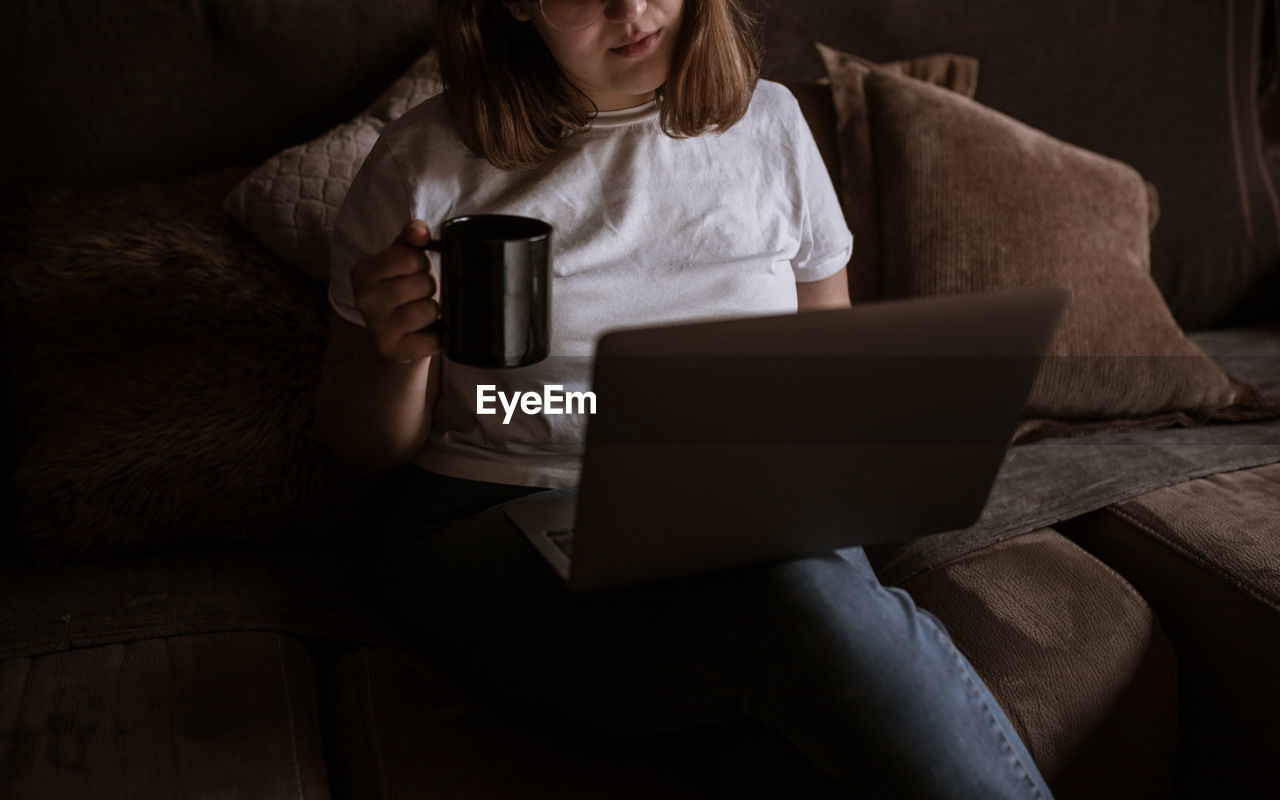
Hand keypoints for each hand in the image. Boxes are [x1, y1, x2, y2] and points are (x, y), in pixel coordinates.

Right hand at [350, 219, 442, 363]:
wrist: (395, 332)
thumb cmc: (401, 286)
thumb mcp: (403, 256)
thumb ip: (412, 236)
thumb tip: (419, 230)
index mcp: (363, 271)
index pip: (411, 258)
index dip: (421, 263)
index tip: (413, 270)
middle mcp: (364, 299)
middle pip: (423, 283)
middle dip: (428, 287)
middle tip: (417, 294)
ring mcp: (377, 328)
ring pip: (430, 310)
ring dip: (433, 310)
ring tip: (419, 311)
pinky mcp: (393, 351)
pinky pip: (434, 339)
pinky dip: (438, 335)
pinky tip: (426, 332)